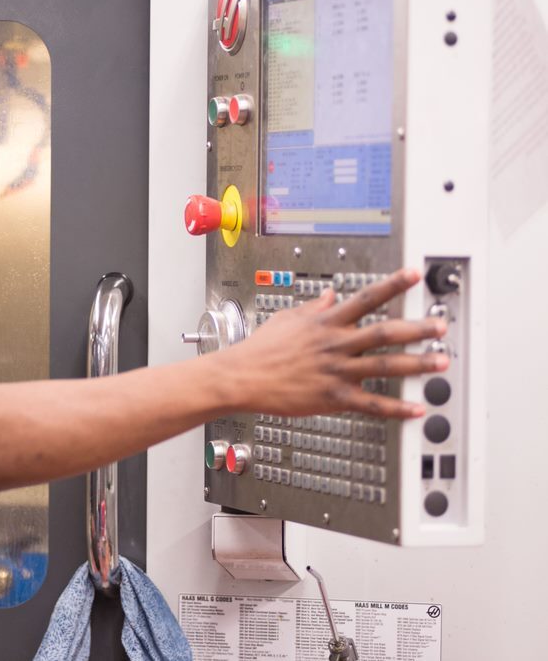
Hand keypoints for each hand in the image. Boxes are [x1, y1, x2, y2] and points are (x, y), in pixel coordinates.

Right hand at [218, 268, 446, 418]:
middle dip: (417, 329)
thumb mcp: (287, 319)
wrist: (242, 377)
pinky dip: (396, 409)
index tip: (413, 275)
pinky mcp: (333, 397)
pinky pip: (371, 405)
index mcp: (326, 323)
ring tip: (442, 362)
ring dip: (417, 364)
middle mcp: (336, 344)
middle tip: (441, 326)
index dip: (392, 284)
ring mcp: (336, 371)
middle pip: (385, 333)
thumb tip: (331, 295)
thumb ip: (314, 307)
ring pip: (385, 367)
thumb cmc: (260, 349)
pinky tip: (417, 409)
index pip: (366, 298)